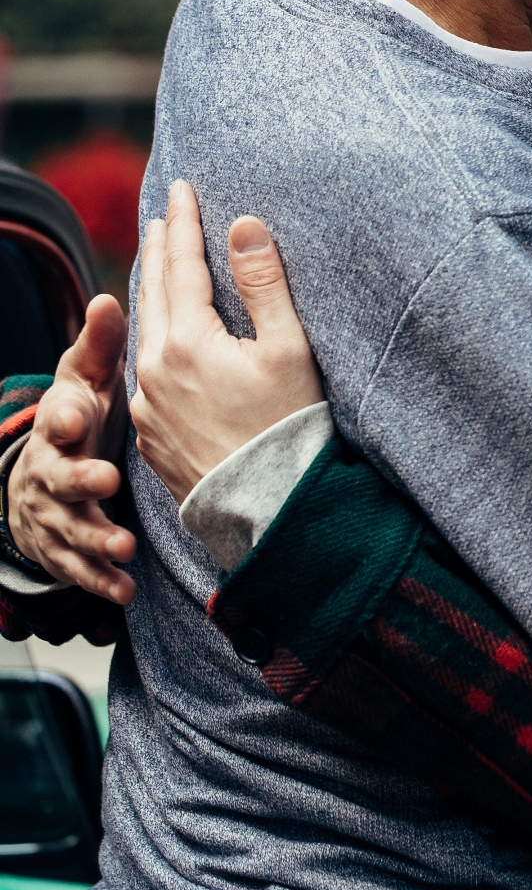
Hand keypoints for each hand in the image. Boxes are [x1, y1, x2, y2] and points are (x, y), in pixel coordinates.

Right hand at [8, 295, 134, 601]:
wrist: (49, 470)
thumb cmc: (82, 416)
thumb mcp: (89, 380)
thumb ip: (101, 346)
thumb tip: (108, 298)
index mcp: (62, 424)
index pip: (59, 417)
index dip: (65, 415)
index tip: (79, 415)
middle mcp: (50, 469)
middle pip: (58, 476)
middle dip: (79, 479)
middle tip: (107, 480)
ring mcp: (53, 512)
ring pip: (68, 526)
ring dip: (94, 537)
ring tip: (124, 545)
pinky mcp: (62, 547)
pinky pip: (78, 566)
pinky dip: (100, 579)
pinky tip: (125, 590)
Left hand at [130, 180, 322, 504]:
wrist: (268, 506)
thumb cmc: (288, 425)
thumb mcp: (288, 348)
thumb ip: (264, 284)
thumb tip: (243, 226)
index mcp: (187, 341)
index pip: (181, 265)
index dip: (183, 223)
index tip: (179, 188)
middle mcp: (155, 368)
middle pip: (152, 292)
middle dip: (158, 249)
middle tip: (161, 215)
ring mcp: (148, 403)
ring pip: (144, 333)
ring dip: (152, 293)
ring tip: (159, 268)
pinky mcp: (151, 432)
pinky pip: (146, 370)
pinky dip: (154, 339)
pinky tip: (163, 338)